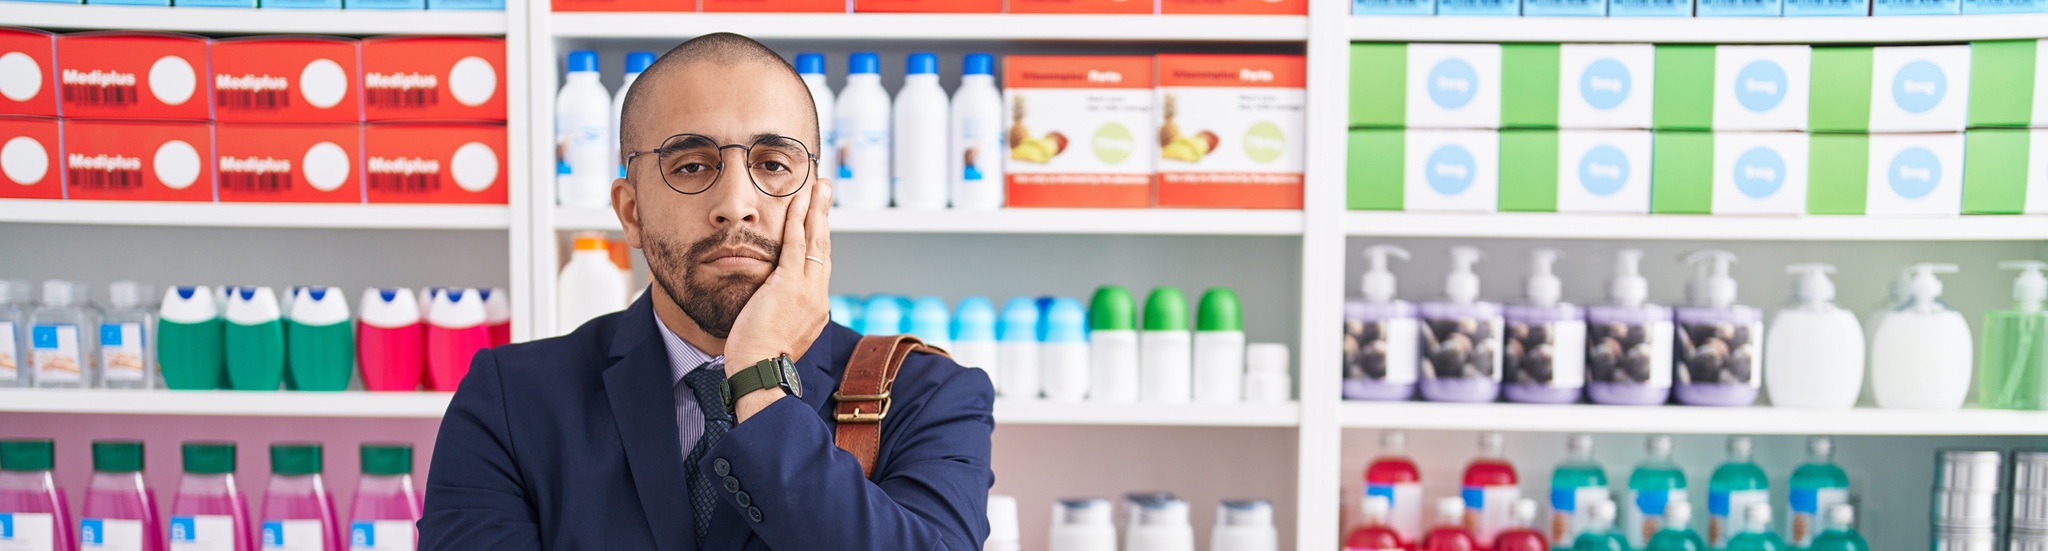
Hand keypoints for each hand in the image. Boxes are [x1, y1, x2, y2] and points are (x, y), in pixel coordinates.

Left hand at [723, 179, 831, 412]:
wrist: (760, 372)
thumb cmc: (759, 361)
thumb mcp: (778, 335)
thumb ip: (780, 315)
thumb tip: (771, 308)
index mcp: (816, 309)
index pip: (820, 267)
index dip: (820, 240)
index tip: (819, 222)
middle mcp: (818, 296)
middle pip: (825, 248)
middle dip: (824, 217)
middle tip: (826, 190)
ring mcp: (807, 289)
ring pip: (816, 240)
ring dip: (817, 209)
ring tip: (819, 186)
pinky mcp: (789, 284)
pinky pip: (797, 244)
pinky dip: (799, 219)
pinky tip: (798, 200)